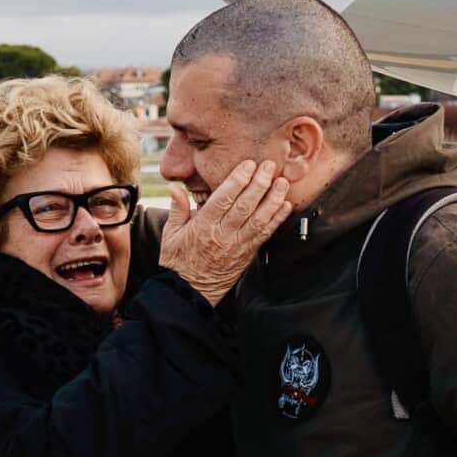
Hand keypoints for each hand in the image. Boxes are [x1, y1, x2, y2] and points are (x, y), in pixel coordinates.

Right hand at [159, 159, 291, 306]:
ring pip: (259, 219)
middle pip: (245, 206)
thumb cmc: (178, 261)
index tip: (248, 164)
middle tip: (270, 166)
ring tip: (282, 183)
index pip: (223, 199)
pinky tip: (285, 206)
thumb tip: (175, 186)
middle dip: (260, 183)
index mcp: (203, 226)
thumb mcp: (171, 234)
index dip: (238, 180)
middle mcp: (222, 235)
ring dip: (273, 200)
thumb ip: (177, 208)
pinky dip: (277, 220)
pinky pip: (265, 234)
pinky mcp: (247, 254)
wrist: (190, 292)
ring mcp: (237, 245)